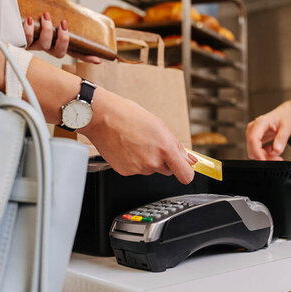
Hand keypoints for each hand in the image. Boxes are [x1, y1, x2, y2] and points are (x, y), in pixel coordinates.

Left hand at [23, 12, 100, 63]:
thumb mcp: (41, 11)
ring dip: (48, 31)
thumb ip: (52, 10)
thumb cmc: (23, 11)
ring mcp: (31, 46)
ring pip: (44, 46)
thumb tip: (64, 1)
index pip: (72, 51)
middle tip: (63, 25)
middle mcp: (43, 47)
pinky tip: (28, 21)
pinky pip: (25, 41)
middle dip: (63, 39)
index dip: (85, 56)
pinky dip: (28, 31)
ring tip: (45, 16)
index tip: (98, 59)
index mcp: (52, 41)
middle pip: (59, 53)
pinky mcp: (18, 44)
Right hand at [80, 87, 195, 183]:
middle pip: (167, 170)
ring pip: (151, 169)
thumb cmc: (128, 116)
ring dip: (148, 160)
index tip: (186, 169)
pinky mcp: (125, 172)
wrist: (102, 117)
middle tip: (152, 144)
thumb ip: (176, 146)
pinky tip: (128, 148)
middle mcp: (152, 162)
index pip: (186, 175)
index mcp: (165, 148)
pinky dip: (134, 161)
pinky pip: (137, 170)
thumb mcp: (159, 125)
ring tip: (137, 142)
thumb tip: (189, 158)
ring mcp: (138, 169)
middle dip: (164, 161)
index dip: (187, 172)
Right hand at [246, 102, 290, 159]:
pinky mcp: (254, 138)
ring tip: (276, 155)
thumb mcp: (287, 127)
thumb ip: (281, 139)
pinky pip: (255, 150)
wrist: (284, 114)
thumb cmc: (284, 117)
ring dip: (264, 157)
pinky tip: (271, 151)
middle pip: (252, 148)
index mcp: (260, 123)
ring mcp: (252, 133)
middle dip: (264, 157)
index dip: (257, 152)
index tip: (265, 161)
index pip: (253, 140)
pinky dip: (263, 154)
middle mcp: (253, 128)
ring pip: (253, 151)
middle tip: (277, 159)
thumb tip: (277, 150)